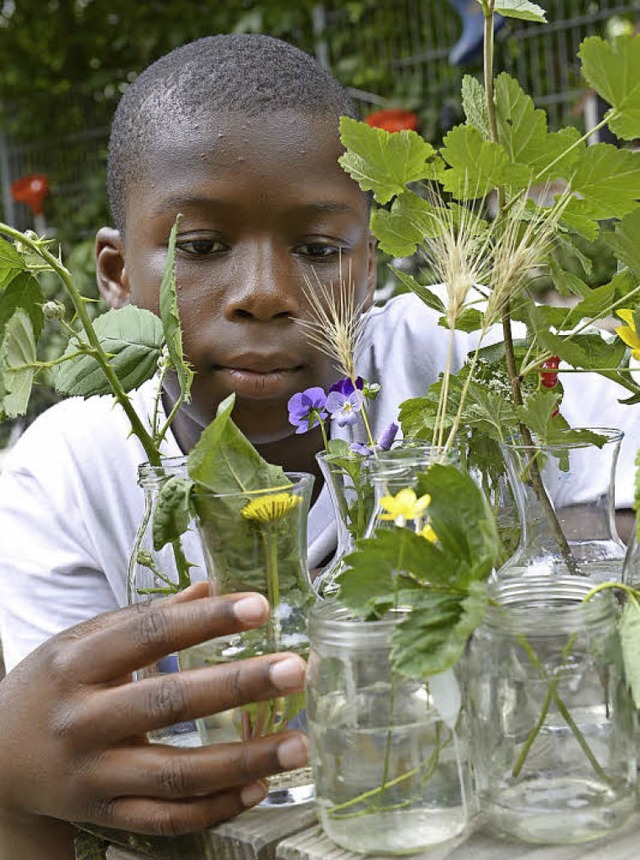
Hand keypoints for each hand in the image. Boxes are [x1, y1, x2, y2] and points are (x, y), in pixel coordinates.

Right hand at [0, 584, 307, 842]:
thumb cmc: (48, 689)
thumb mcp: (80, 642)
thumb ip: (144, 617)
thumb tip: (210, 588)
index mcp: (78, 664)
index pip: (148, 634)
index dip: (205, 620)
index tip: (258, 607)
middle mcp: (83, 719)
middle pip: (168, 703)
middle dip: (237, 685)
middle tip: (295, 670)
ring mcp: (93, 774)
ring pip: (176, 773)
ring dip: (244, 759)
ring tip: (300, 744)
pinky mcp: (104, 814)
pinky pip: (167, 818)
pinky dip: (216, 806)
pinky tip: (259, 786)